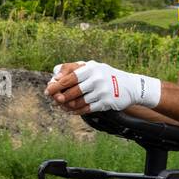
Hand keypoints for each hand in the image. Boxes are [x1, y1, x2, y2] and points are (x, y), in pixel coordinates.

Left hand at [46, 60, 160, 113]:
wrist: (130, 86)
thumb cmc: (105, 75)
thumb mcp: (92, 67)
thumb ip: (73, 69)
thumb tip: (54, 75)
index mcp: (91, 67)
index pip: (70, 76)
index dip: (57, 84)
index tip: (48, 90)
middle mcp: (97, 78)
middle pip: (73, 90)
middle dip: (60, 97)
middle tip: (54, 100)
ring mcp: (102, 91)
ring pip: (79, 101)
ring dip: (68, 106)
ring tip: (62, 106)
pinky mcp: (106, 102)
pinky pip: (87, 109)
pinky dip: (77, 111)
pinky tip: (71, 111)